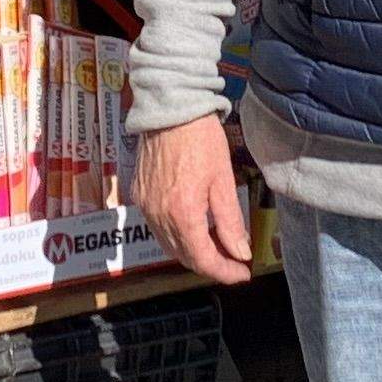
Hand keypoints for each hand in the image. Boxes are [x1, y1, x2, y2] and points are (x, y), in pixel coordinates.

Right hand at [132, 114, 253, 282]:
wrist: (169, 108)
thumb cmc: (199, 138)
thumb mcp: (224, 180)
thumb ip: (231, 222)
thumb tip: (240, 252)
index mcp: (182, 214)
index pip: (203, 260)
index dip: (225, 272)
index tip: (242, 273)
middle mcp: (158, 215)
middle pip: (184, 257)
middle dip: (210, 264)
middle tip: (234, 261)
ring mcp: (145, 206)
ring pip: (168, 245)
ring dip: (192, 251)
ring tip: (217, 245)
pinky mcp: (139, 195)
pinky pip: (157, 227)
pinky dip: (176, 234)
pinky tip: (193, 225)